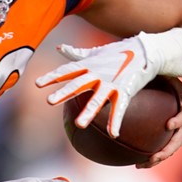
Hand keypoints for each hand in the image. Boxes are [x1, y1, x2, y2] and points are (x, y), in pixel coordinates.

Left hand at [36, 36, 157, 137]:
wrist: (145, 50)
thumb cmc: (118, 52)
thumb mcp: (95, 52)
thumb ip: (76, 53)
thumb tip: (59, 47)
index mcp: (89, 66)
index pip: (67, 71)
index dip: (52, 77)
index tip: (37, 84)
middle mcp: (98, 74)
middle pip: (78, 84)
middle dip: (64, 92)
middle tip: (49, 101)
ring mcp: (112, 82)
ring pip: (98, 99)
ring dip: (89, 112)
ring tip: (79, 125)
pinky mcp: (126, 89)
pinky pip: (120, 108)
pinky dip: (116, 120)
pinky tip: (113, 134)